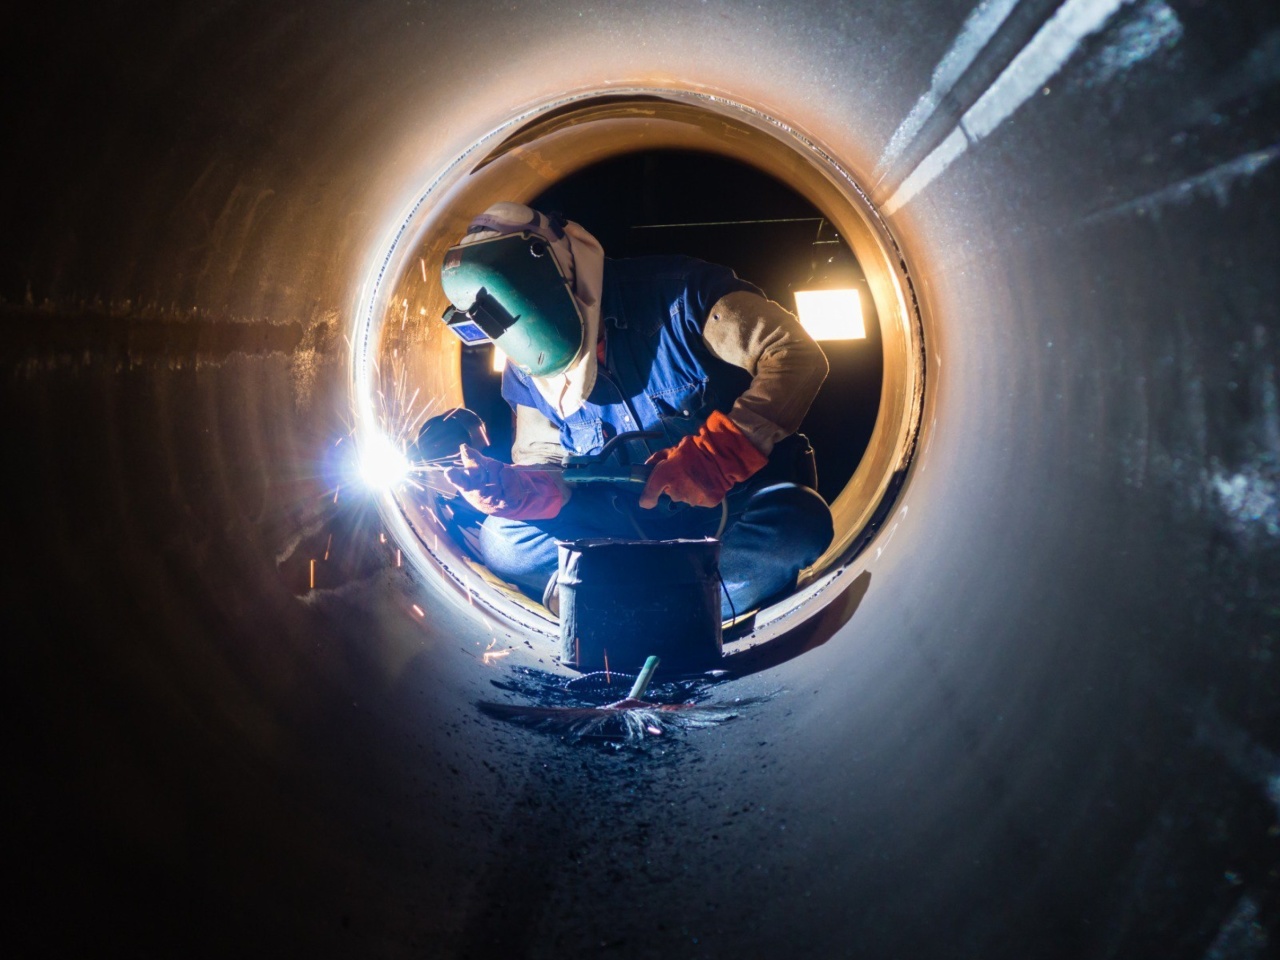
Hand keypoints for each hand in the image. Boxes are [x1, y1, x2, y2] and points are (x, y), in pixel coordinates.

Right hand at [442, 444, 565, 519]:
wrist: (504, 505)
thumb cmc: (486, 483)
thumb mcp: (477, 473)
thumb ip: (472, 460)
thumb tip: (463, 447)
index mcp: (467, 486)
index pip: (459, 481)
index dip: (454, 476)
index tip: (449, 471)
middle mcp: (479, 493)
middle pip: (477, 470)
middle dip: (475, 461)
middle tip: (476, 459)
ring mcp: (493, 497)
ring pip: (495, 467)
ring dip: (497, 466)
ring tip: (498, 474)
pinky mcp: (508, 499)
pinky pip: (508, 474)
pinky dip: (509, 472)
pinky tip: (507, 478)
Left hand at [638, 411, 767, 508]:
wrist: (721, 452)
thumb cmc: (694, 449)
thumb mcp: (672, 450)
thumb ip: (656, 459)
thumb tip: (646, 466)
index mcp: (663, 476)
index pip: (648, 498)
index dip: (648, 498)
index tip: (650, 498)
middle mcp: (675, 491)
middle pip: (671, 495)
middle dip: (675, 486)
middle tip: (684, 473)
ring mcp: (692, 498)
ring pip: (686, 498)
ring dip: (689, 490)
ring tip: (698, 475)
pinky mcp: (707, 501)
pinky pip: (700, 500)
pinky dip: (703, 493)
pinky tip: (707, 481)